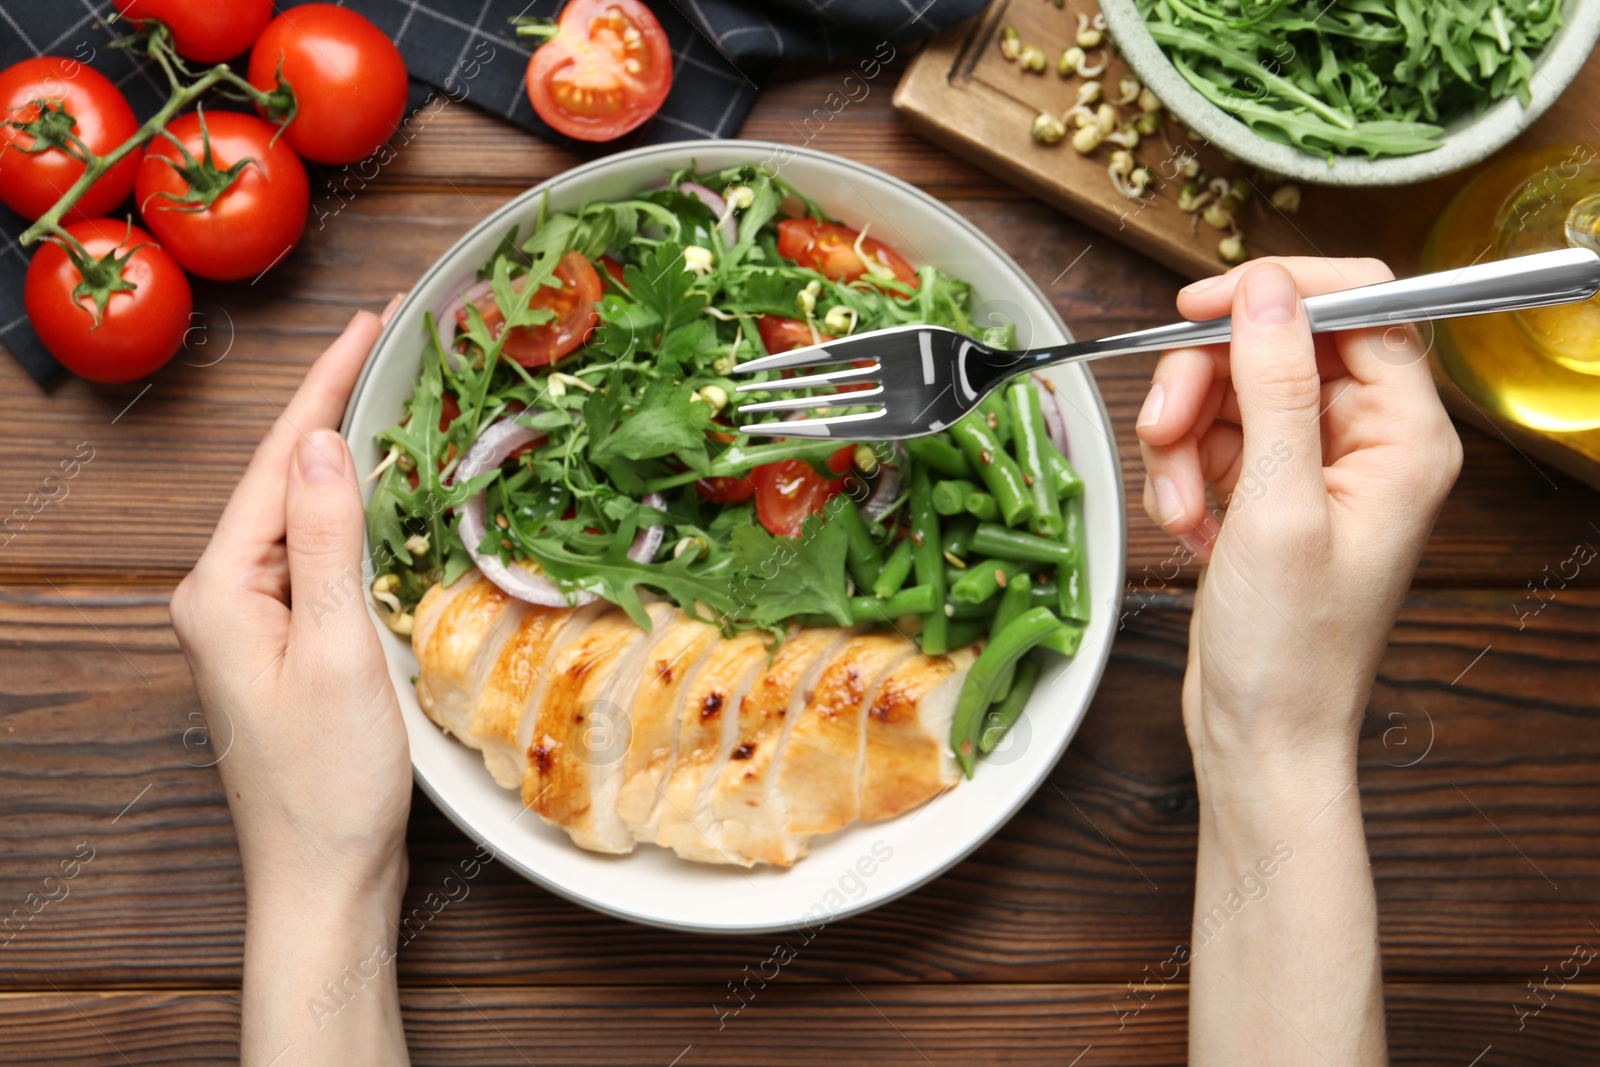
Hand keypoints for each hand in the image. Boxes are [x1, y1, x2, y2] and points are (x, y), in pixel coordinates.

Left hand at [171, 303, 411, 1064]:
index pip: (279, 462)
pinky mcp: (280, 646)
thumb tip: (326, 444)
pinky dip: (352, 513)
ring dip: (347, 455)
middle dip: (336, 404)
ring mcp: (248, 623)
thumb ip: (327, 543)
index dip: (327, 385)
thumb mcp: (337, 652)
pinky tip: (384, 491)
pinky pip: (314, 555)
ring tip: (396, 395)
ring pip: (301, 515)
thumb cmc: (329, 783)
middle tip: (394, 343)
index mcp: (220, 589)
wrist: (321, 879)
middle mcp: (221, 596)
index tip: (371, 321)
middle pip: (283, 478)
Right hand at [1135, 258, 1461, 765]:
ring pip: (1229, 392)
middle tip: (1163, 429)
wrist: (1258, 732)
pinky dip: (1181, 474)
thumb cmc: (1290, 648)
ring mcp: (1314, 468)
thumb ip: (1275, 386)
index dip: (1278, 294)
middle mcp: (1366, 442)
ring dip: (1182, 440)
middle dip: (1205, 385)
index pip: (1359, 309)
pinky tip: (1186, 527)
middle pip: (1275, 348)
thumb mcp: (1278, 506)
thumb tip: (1268, 292)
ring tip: (1181, 508)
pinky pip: (1209, 439)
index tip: (1202, 306)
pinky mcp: (1268, 492)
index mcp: (1404, 437)